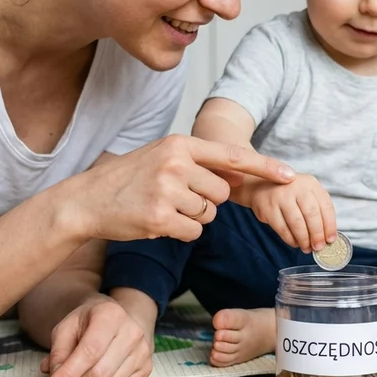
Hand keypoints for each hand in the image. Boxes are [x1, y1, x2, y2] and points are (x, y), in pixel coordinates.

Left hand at [40, 295, 151, 376]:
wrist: (118, 318)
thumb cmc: (89, 322)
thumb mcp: (67, 327)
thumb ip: (58, 352)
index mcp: (110, 315)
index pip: (89, 352)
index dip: (67, 375)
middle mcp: (132, 332)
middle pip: (99, 374)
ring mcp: (143, 351)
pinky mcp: (147, 367)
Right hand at [74, 135, 295, 242]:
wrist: (86, 200)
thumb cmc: (127, 179)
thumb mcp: (162, 157)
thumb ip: (199, 162)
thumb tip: (241, 174)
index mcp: (179, 144)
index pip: (233, 156)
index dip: (265, 167)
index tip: (290, 176)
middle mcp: (176, 163)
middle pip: (222, 193)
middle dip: (207, 201)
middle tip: (176, 198)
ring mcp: (168, 191)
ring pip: (209, 215)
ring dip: (192, 218)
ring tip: (162, 207)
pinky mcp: (160, 217)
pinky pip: (193, 232)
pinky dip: (180, 232)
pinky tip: (157, 221)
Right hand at [246, 174, 336, 252]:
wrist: (260, 187)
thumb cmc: (290, 195)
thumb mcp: (306, 194)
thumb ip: (318, 211)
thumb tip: (327, 237)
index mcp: (310, 183)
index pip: (325, 206)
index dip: (330, 225)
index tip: (331, 240)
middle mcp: (296, 187)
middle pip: (311, 214)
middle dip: (317, 234)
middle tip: (319, 247)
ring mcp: (280, 196)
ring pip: (296, 223)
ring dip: (304, 239)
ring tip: (307, 248)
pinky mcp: (268, 208)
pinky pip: (282, 228)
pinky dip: (290, 239)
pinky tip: (295, 243)